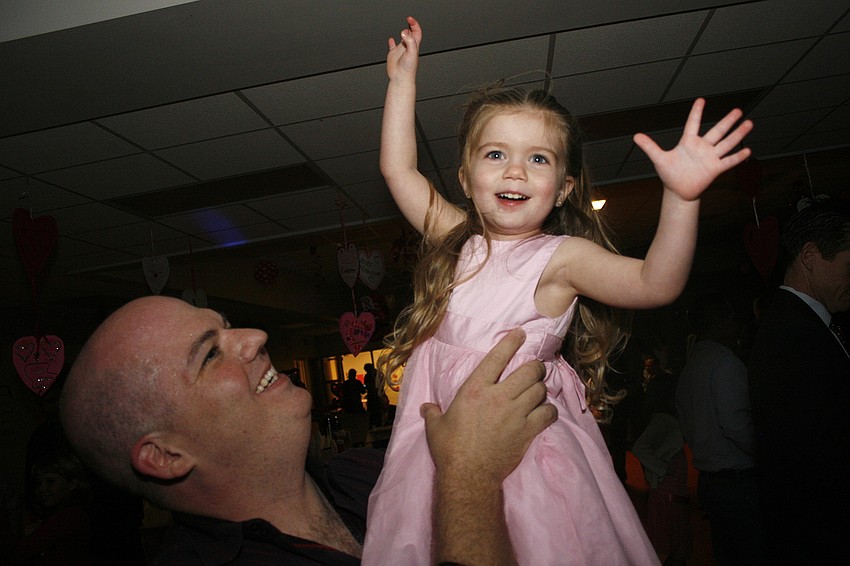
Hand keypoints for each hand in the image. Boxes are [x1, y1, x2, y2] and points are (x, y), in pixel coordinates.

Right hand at [386, 16, 421, 80]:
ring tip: (403, 29)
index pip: (416, 32)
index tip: (410, 19)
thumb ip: (409, 40)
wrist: (401, 78)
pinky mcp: (393, 55)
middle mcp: (407, 47)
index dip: (414, 24)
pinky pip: (392, 46)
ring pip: (402, 39)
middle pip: (411, 34)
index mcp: (414, 45)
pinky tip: (391, 40)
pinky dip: (391, 42)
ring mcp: (400, 51)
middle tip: (408, 20)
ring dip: (403, 33)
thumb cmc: (408, 68)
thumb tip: (404, 32)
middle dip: (410, 26)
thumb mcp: (412, 52)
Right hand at [421, 328, 556, 483]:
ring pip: (540, 390)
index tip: (520, 334)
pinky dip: (549, 410)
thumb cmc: (449, 450)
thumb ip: (433, 412)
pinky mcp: (527, 431)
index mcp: (474, 390)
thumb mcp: (435, 427)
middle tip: (535, 370)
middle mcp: (498, 396)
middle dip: (536, 367)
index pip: (497, 357)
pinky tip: (545, 412)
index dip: (511, 342)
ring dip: (541, 389)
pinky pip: (548, 413)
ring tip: (538, 392)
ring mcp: (515, 413)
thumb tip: (426, 407)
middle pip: (529, 371)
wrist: (468, 476)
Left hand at [633, 98, 752, 201]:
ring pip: (726, 143)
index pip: (693, 124)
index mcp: (688, 142)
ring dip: (737, 134)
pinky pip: (728, 161)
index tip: (700, 100)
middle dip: (727, 121)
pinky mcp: (715, 169)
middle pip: (717, 131)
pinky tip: (747, 150)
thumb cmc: (670, 173)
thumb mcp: (659, 159)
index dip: (696, 112)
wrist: (678, 191)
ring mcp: (710, 157)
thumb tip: (636, 136)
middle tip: (738, 110)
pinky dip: (737, 157)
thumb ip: (650, 147)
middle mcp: (702, 147)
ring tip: (749, 123)